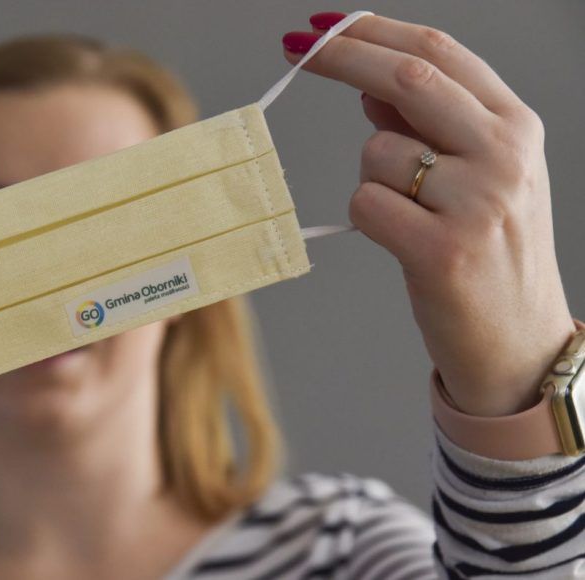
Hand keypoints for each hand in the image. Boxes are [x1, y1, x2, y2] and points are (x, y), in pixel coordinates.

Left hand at [283, 12, 575, 416]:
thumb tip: (369, 86)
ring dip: (369, 177)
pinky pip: (365, 205)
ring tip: (411, 218)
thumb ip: (429, 127)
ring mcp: (479, 202)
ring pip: (375, 151)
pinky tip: (405, 244)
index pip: (436, 53)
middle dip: (341, 56)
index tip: (320, 26)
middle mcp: (506, 154)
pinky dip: (367, 219)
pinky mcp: (444, 251)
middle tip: (293, 47)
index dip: (371, 31)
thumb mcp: (476, 176)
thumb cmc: (487, 252)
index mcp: (516, 125)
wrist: (519, 343)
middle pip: (406, 78)